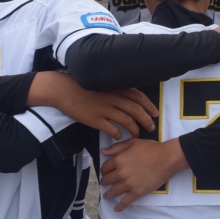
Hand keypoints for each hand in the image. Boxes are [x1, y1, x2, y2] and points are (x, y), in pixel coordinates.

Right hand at [30, 71, 157, 139]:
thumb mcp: (103, 83)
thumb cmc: (83, 85)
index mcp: (116, 88)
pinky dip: (118, 134)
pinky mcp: (95, 119)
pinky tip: (120, 136)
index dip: (149, 106)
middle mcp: (113, 98)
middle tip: (151, 127)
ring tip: (137, 134)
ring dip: (134, 129)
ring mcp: (104, 109)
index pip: (138, 97)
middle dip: (146, 120)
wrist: (64, 90)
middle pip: (136, 110)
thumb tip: (131, 97)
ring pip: (126, 121)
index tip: (155, 113)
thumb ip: (117, 89)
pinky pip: (111, 129)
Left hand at [100, 138, 188, 211]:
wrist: (166, 158)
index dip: (104, 170)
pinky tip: (116, 209)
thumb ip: (117, 148)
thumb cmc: (150, 148)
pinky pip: (125, 202)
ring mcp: (128, 184)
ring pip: (113, 192)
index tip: (105, 173)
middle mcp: (121, 173)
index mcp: (119, 160)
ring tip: (107, 196)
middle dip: (104, 182)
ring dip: (108, 195)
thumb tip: (103, 151)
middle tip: (105, 183)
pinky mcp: (137, 193)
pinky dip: (119, 207)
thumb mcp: (132, 143)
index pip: (105, 167)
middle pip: (107, 180)